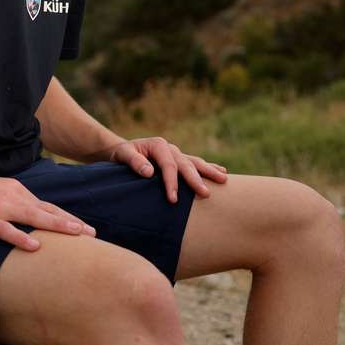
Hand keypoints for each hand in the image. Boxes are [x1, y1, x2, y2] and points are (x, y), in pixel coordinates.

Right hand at [0, 173, 96, 251]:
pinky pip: (6, 229)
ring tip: (76, 235)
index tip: (84, 228)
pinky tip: (36, 245)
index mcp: (15, 190)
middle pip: (46, 210)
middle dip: (71, 222)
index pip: (46, 205)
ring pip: (33, 216)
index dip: (66, 217)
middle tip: (92, 233)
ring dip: (56, 225)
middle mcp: (11, 196)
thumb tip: (30, 212)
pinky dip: (21, 237)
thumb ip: (13, 199)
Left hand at [105, 137, 227, 202]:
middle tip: (205, 194)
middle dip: (195, 179)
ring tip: (223, 180)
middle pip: (186, 164)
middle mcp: (170, 148)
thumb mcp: (122, 155)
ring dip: (209, 171)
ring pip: (195, 162)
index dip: (171, 182)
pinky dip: (209, 167)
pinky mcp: (179, 160)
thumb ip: (134, 162)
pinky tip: (222, 171)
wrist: (122, 151)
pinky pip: (196, 163)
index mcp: (158, 145)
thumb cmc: (121, 154)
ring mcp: (176, 153)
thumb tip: (149, 172)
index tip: (173, 199)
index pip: (168, 165)